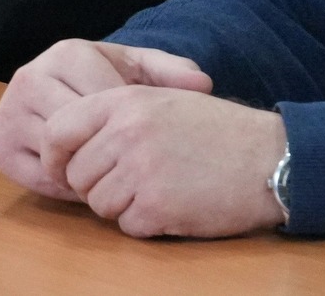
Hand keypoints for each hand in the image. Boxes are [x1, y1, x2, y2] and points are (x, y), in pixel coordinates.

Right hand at [0, 39, 211, 199]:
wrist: (68, 93)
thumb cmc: (113, 84)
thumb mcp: (144, 72)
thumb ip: (174, 73)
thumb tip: (202, 84)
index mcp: (66, 53)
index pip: (103, 101)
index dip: (129, 127)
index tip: (146, 138)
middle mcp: (30, 78)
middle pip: (78, 129)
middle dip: (107, 151)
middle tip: (131, 164)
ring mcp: (9, 113)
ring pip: (56, 155)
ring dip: (87, 170)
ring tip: (112, 173)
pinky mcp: (0, 148)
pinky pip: (38, 178)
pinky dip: (66, 187)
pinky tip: (88, 181)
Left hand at [44, 86, 288, 237]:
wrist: (269, 158)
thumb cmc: (218, 131)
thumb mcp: (164, 98)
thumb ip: (116, 113)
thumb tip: (64, 138)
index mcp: (126, 101)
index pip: (58, 128)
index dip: (55, 155)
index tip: (64, 167)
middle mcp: (127, 133)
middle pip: (76, 174)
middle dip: (97, 185)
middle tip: (134, 181)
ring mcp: (141, 170)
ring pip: (98, 203)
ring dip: (122, 206)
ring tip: (159, 189)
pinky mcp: (157, 207)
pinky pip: (126, 226)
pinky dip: (146, 223)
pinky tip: (174, 205)